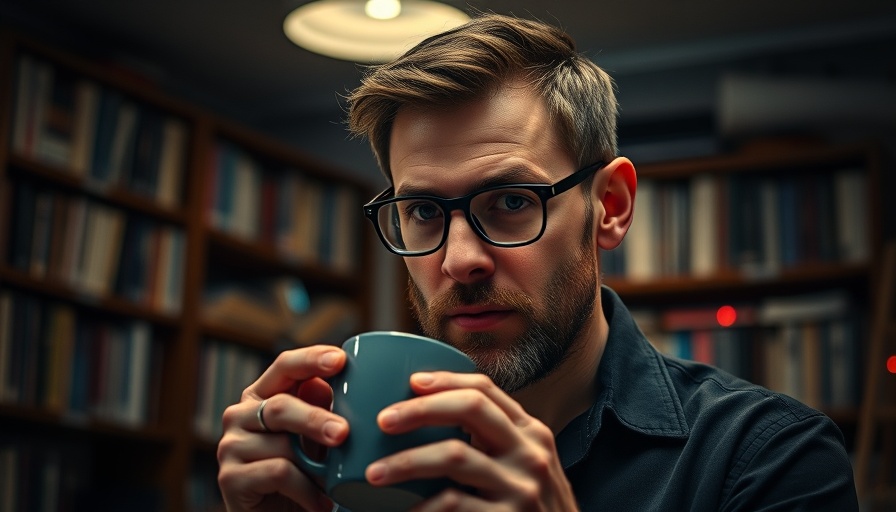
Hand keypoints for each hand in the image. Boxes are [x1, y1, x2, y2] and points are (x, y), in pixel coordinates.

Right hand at [217, 345, 348, 511]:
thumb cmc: (301, 474)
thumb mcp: (315, 439)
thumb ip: (319, 408)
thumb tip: (328, 379)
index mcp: (262, 396)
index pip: (284, 366)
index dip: (311, 359)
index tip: (340, 360)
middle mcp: (239, 415)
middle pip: (281, 407)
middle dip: (316, 419)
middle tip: (344, 433)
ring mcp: (230, 446)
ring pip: (282, 446)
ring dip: (316, 468)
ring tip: (335, 484)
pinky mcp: (229, 478)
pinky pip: (278, 473)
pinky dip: (306, 490)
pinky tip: (320, 503)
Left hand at [364, 372, 578, 510]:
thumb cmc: (532, 510)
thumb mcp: (525, 467)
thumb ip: (494, 442)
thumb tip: (431, 418)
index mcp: (530, 433)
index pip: (486, 390)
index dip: (445, 380)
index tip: (412, 382)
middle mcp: (530, 453)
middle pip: (470, 408)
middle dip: (420, 410)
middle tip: (384, 420)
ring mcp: (522, 488)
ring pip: (455, 455)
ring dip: (406, 462)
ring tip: (375, 473)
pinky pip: (453, 504)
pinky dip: (422, 507)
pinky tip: (407, 511)